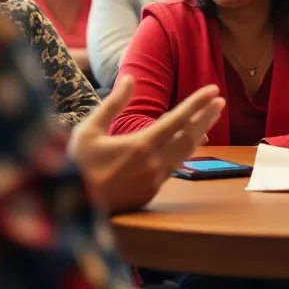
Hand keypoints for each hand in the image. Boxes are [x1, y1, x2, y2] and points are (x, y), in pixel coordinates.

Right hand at [68, 77, 224, 213]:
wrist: (69, 208)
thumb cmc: (76, 165)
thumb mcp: (89, 130)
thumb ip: (113, 104)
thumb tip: (130, 79)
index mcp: (140, 145)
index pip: (178, 119)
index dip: (198, 104)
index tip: (213, 91)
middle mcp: (153, 164)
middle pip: (189, 137)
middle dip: (206, 118)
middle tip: (219, 102)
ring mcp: (154, 180)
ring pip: (184, 153)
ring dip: (198, 134)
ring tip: (209, 120)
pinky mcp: (151, 192)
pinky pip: (173, 167)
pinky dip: (183, 152)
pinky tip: (188, 143)